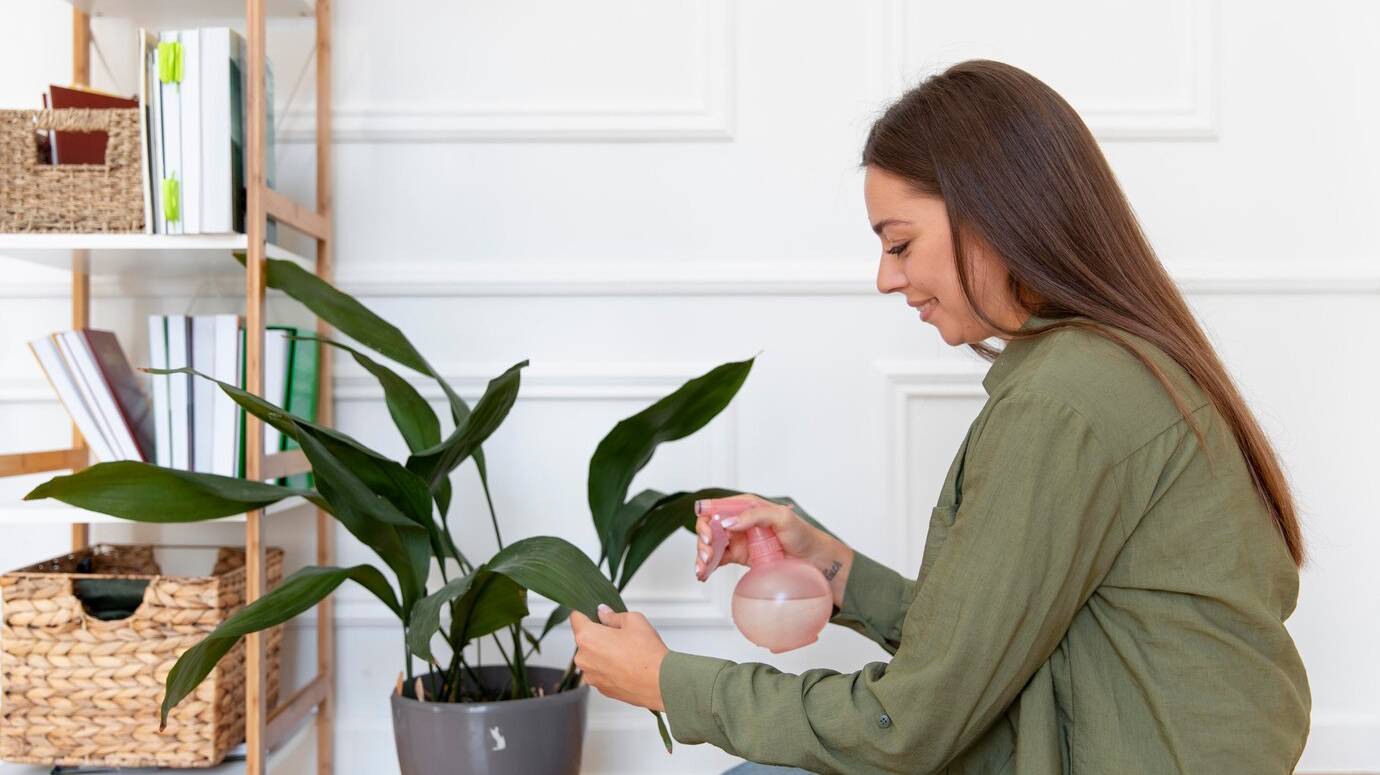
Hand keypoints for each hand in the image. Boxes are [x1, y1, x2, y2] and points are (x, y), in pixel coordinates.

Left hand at [569, 604, 668, 711]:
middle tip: (620, 634)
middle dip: (598, 634)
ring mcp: (591, 676)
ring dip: (603, 652)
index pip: (575, 617)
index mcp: (587, 637)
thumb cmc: (647, 652)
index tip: (595, 612)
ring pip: (592, 657)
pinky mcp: (601, 688)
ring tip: (626, 652)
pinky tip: (627, 665)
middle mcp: (583, 658)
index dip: (586, 612)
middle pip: (584, 639)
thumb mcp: (633, 620)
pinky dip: (609, 668)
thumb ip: (612, 615)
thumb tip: (603, 613)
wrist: (660, 682)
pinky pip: (600, 672)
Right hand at [693, 493, 828, 578]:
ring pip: (710, 545)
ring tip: (703, 568)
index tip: (710, 535)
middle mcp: (739, 521)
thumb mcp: (782, 517)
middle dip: (703, 540)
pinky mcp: (739, 556)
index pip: (716, 508)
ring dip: (702, 555)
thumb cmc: (802, 534)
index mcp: (745, 506)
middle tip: (708, 554)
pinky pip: (717, 560)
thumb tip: (729, 522)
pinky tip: (703, 574)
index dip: (707, 520)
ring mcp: (738, 540)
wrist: (813, 559)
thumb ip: (756, 515)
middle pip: (709, 527)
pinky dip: (707, 566)